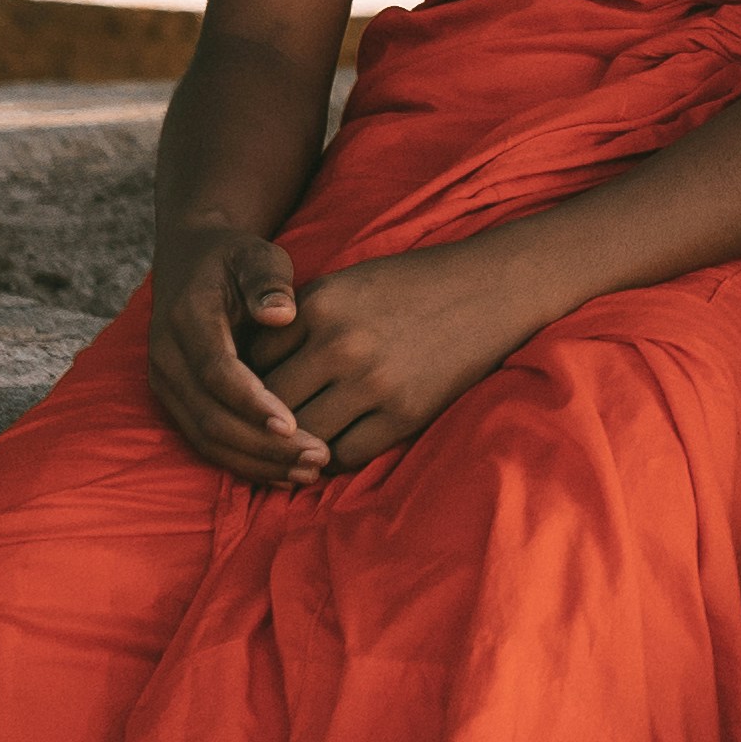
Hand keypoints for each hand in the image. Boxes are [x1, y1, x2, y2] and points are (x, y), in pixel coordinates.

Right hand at [140, 218, 327, 484]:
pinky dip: (243, 462)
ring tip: (308, 471)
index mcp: (187, 318)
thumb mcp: (256, 254)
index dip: (252, 402)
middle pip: (211, 416)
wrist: (189, 260)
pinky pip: (205, 442)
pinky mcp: (175, 401)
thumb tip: (281, 313)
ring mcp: (167, 383)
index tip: (293, 425)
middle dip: (264, 445)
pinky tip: (284, 473)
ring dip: (256, 462)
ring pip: (206, 438)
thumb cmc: (235, 258)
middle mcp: (168, 356)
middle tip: (317, 457)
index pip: (217, 371)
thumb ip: (268, 280)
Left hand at [251, 244, 551, 478]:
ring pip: (304, 436)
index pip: (253, 362)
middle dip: (264, 421)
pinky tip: (334, 447)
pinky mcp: (405, 413)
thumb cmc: (413, 284)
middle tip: (264, 432)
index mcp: (320, 305)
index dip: (248, 383)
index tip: (254, 394)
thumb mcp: (348, 284)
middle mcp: (340, 344)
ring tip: (294, 446)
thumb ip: (300, 320)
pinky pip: (347, 454)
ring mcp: (374, 382)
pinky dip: (333, 457)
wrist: (492, 288)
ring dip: (296, 446)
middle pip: (271, 404)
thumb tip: (253, 368)